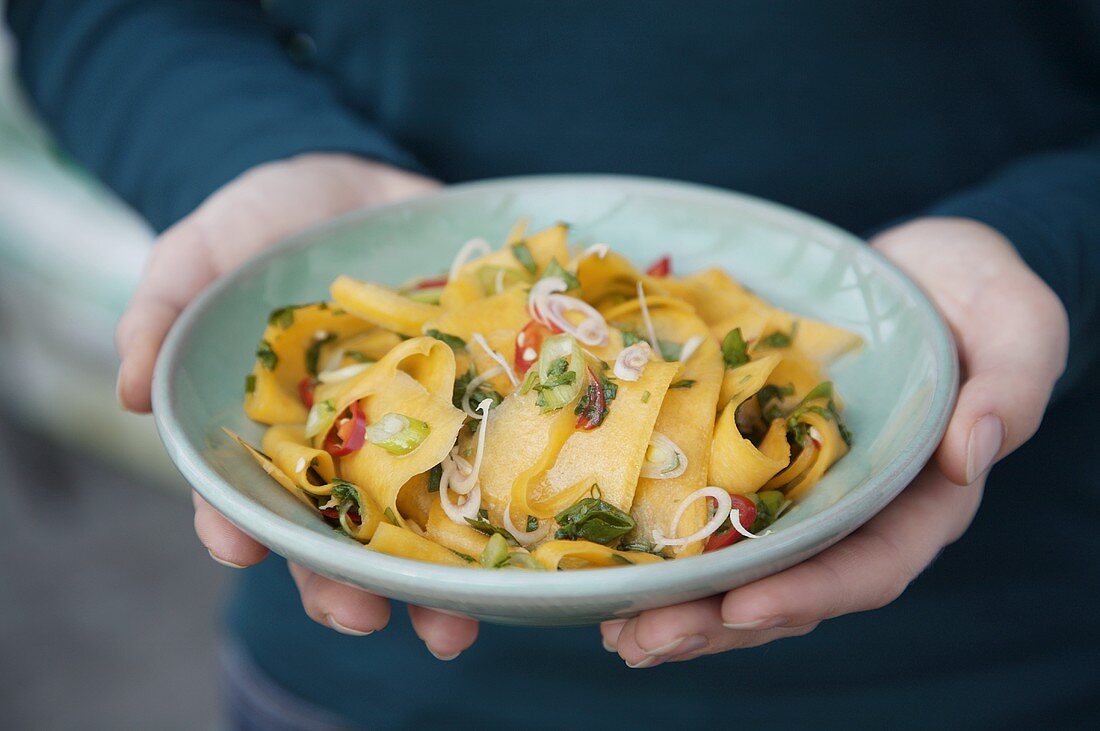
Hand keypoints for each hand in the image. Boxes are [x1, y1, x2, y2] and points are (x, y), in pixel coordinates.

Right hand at [117, 153, 477, 658]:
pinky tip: (521, 544)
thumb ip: (160, 313)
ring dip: (437, 582)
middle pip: (343, 534)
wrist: (359, 182)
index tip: (240, 548)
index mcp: (275, 433)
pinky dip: (507, 503)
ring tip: (455, 622)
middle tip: (365, 617)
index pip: (250, 496)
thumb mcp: (200, 255)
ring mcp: (416, 428)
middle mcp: (347, 447)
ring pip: (424, 522)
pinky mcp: (475, 399)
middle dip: (350, 584)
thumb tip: (133, 395)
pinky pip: (494, 456)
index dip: (240, 526)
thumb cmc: (264, 226)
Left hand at [601, 217, 1067, 666]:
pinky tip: (615, 568)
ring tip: (615, 630)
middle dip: (718, 619)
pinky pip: (716, 513)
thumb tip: (970, 452)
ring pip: (745, 566)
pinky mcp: (761, 458)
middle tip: (644, 640)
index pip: (869, 567)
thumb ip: (1011, 388)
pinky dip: (671, 548)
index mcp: (922, 500)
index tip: (742, 607)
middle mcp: (857, 510)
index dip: (808, 593)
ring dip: (682, 605)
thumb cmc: (981, 297)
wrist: (924, 269)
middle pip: (790, 584)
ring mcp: (805, 489)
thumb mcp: (1019, 327)